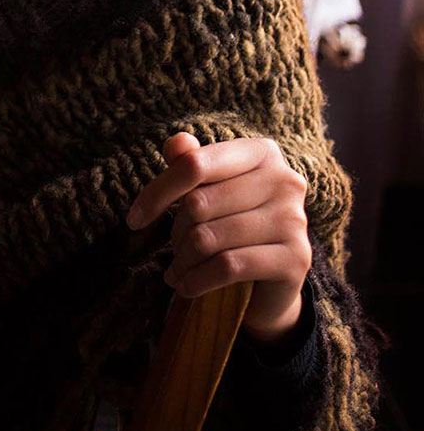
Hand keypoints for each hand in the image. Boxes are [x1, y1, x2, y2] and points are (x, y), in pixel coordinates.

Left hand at [126, 132, 311, 341]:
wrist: (270, 281)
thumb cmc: (232, 223)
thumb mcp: (209, 189)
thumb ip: (190, 162)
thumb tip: (176, 143)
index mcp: (262, 152)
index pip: (194, 164)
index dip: (158, 192)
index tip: (133, 220)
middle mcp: (285, 180)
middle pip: (199, 203)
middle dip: (175, 233)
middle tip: (174, 250)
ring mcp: (295, 219)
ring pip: (210, 238)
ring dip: (183, 261)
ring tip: (179, 270)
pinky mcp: (297, 259)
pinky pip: (228, 266)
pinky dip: (197, 281)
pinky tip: (187, 287)